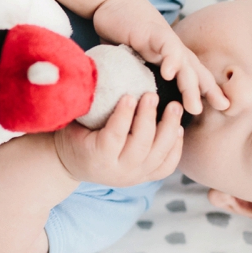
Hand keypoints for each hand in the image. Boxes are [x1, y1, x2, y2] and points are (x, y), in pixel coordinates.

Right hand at [53, 92, 183, 187]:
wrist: (74, 165)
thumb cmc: (74, 136)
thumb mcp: (73, 123)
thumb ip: (85, 106)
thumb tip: (94, 76)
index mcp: (97, 158)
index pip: (114, 137)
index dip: (123, 116)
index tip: (130, 95)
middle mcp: (119, 171)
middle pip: (141, 146)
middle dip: (149, 118)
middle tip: (153, 95)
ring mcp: (136, 176)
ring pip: (159, 156)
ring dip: (169, 129)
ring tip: (174, 106)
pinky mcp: (147, 177)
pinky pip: (168, 165)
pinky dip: (176, 146)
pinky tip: (178, 128)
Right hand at [93, 0, 228, 113]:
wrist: (114, 2)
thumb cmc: (124, 34)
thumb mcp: (134, 61)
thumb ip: (139, 79)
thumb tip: (137, 104)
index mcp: (173, 60)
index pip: (197, 78)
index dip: (211, 92)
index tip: (225, 108)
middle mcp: (174, 52)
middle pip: (196, 74)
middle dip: (209, 93)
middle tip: (221, 110)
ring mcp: (165, 42)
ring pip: (185, 65)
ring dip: (191, 86)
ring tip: (194, 106)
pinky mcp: (153, 32)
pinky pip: (167, 47)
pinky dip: (170, 59)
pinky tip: (169, 74)